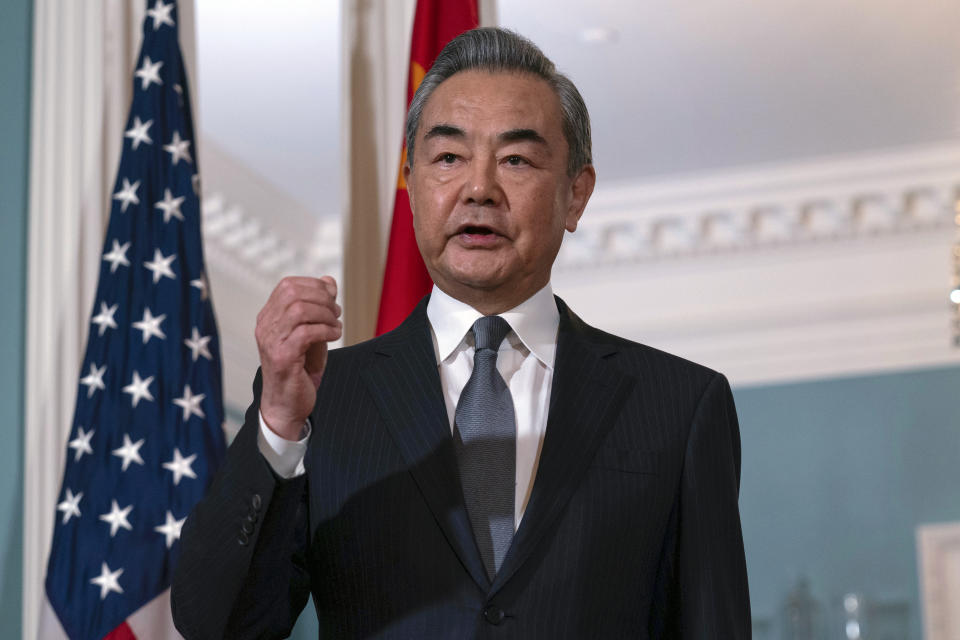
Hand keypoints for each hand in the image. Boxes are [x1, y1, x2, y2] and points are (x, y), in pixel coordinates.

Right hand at [255, 276, 341, 439]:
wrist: (287, 405)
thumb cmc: (300, 369)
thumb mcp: (312, 332)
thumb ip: (319, 308)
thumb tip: (329, 280)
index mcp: (268, 317)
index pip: (287, 285)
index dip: (314, 286)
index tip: (331, 299)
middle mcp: (265, 326)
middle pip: (292, 293)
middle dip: (322, 299)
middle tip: (336, 313)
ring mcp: (271, 341)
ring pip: (299, 310)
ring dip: (325, 314)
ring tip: (336, 326)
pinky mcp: (282, 357)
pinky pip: (306, 333)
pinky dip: (326, 331)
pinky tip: (334, 336)